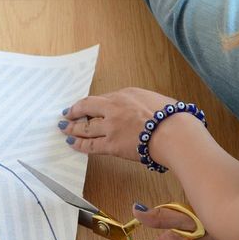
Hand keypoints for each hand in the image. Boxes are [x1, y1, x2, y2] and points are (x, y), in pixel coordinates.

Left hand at [58, 87, 177, 160]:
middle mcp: (114, 107)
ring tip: (64, 128)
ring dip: (72, 127)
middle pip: (88, 107)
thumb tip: (140, 110)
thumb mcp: (155, 100)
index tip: (86, 105)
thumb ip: (141, 103)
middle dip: (75, 110)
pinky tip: (71, 142)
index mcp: (126, 94)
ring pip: (85, 127)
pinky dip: (78, 144)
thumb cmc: (172, 118)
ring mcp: (111, 126)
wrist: (173, 133)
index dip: (92, 103)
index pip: (103, 98)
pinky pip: (90, 145)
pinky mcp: (111, 144)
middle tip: (67, 113)